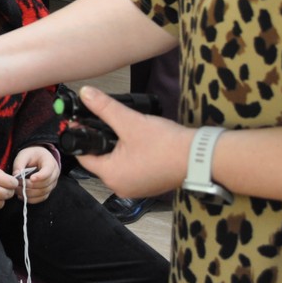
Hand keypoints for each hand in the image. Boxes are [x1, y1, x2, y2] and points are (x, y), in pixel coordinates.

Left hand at [13, 147, 59, 203]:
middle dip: (30, 186)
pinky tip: (22, 195)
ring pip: (42, 193)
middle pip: (44, 184)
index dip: (40, 176)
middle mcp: (54, 174)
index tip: (31, 178)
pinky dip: (31, 199)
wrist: (38, 158)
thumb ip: (19, 164)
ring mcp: (52, 184)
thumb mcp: (24, 155)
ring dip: (29, 193)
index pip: (48, 171)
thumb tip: (16, 175)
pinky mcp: (48, 191)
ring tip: (17, 190)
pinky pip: (41, 198)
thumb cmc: (31, 155)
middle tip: (17, 184)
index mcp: (50, 163)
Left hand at [70, 85, 189, 197]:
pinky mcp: (148, 185)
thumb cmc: (166, 144)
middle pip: (99, 160)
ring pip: (115, 164)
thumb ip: (104, 108)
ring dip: (115, 148)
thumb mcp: (130, 121)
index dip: (81, 135)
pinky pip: (130, 169)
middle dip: (99, 141)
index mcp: (111, 175)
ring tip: (120, 129)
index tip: (81, 120)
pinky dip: (129, 156)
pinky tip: (135, 142)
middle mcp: (120, 186)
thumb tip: (85, 94)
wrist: (200, 158)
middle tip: (102, 121)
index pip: (84, 156)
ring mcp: (135, 188)